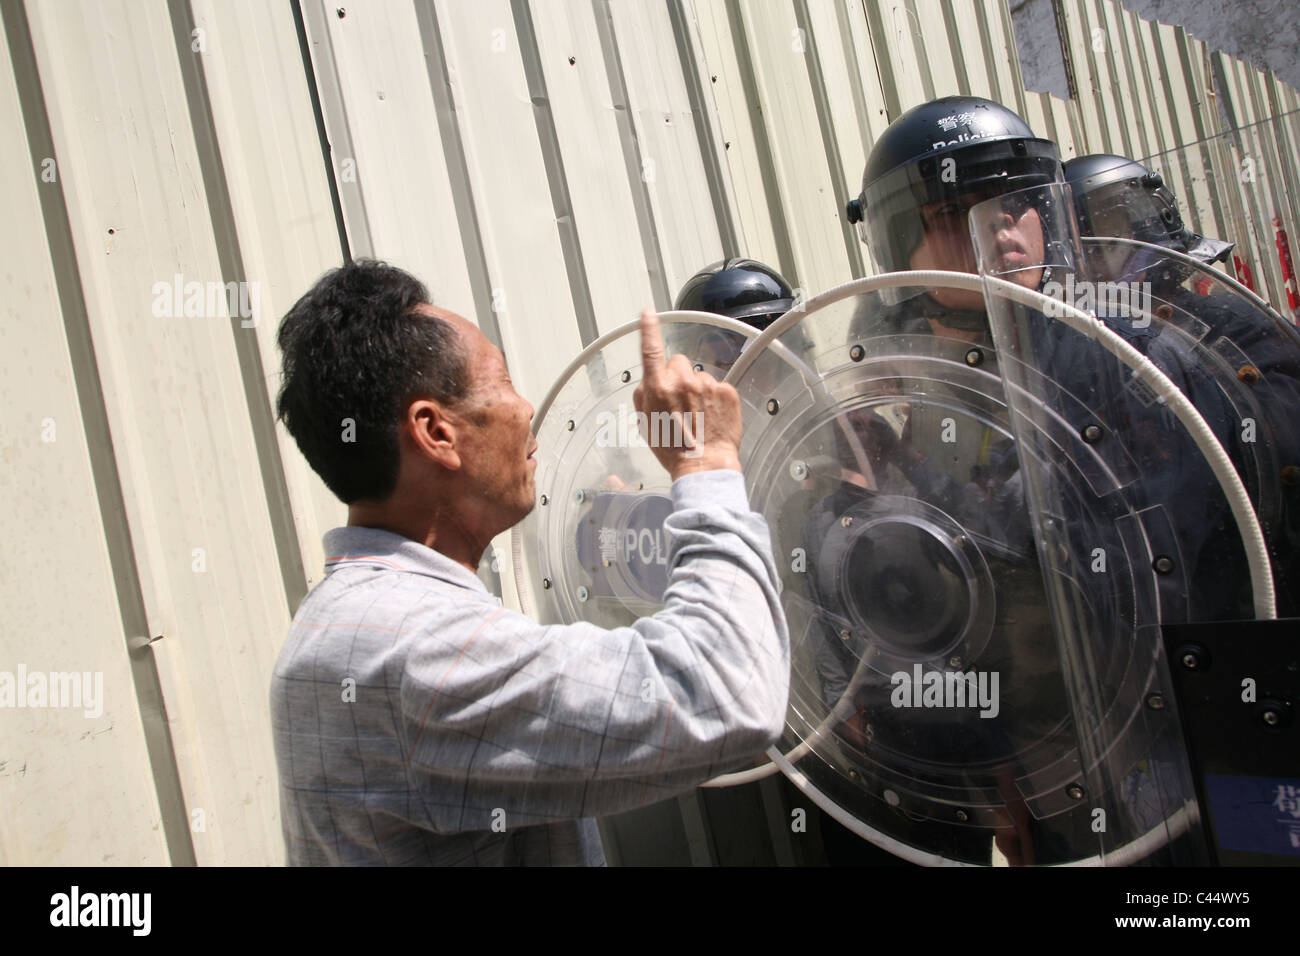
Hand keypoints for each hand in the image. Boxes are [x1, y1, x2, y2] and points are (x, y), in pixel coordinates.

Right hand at [633, 309, 742, 480]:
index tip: (648, 313)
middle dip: (678, 376)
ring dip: (698, 390)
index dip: (648, 328)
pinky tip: (712, 416)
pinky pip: (717, 386)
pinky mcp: (726, 391)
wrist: (703, 465)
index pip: (651, 350)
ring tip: (698, 415)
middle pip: (678, 362)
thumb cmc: (673, 449)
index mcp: (658, 387)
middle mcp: (682, 381)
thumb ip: (644, 394)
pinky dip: (715, 398)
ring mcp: (707, 385)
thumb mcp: (645, 422)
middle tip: (681, 401)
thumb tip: (649, 381)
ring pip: (699, 376)